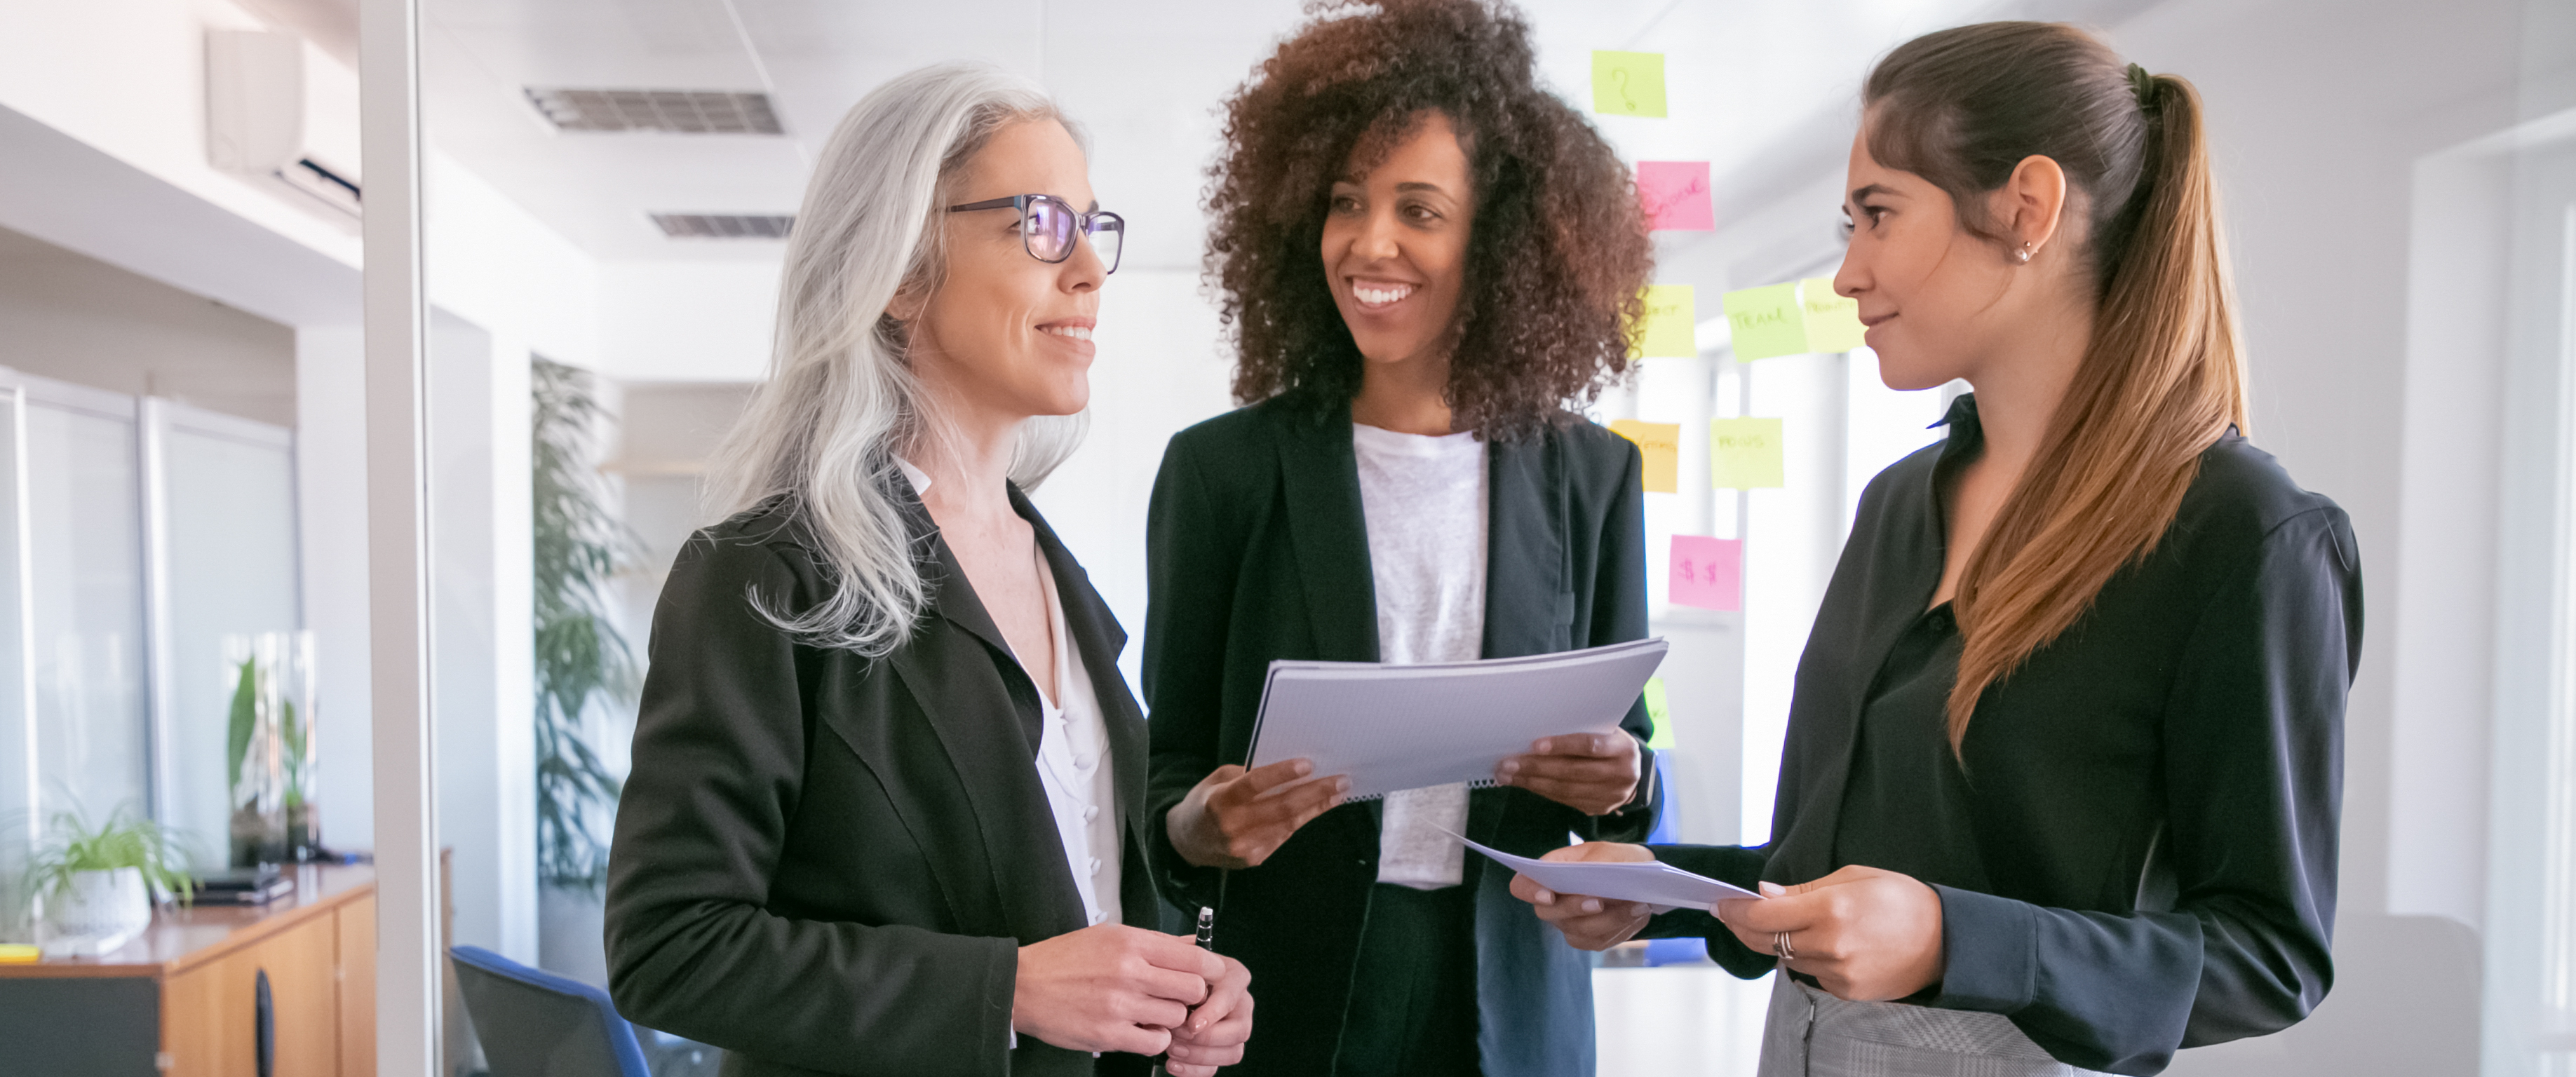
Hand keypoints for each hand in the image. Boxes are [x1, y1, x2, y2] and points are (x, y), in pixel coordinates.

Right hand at [1012, 924, 1220, 1055]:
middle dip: (1192, 996)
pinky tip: (1142, 1028)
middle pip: (1193, 989)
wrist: (1023, 986)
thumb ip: (1154, 942)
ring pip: (1177, 1017)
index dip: (1210, 970)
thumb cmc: (1064, 960)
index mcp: (1131, 943)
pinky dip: (1155, 1038)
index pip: (1195, 958)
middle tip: (1179, 997)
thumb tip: (1194, 945)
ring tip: (1153, 1012)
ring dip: (1171, 1018)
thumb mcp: (1109, 936)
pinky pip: (1155, 1042)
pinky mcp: (1109, 1034)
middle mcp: (1129, 971)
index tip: (1209, 976)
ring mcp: (1120, 1005)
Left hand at [1162, 953, 1252, 1075]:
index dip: (1212, 1014)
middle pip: (1239, 1030)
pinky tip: (1173, 1065)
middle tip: (1177, 1037)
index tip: (1191, 1025)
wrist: (1167, 986)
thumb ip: (1181, 971)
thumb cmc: (1173, 971)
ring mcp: (1235, 1029)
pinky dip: (1194, 1070)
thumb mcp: (1176, 963)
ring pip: (1233, 1053)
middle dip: (1207, 1039)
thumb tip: (1182, 996)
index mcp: (1234, 977)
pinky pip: (1217, 1068)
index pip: (1231, 998)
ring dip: (1200, 1056)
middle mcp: (1241, 1004)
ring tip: (1172, 1050)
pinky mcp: (1222, 1050)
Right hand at [1167, 758, 1349, 868]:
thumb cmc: (1205, 803)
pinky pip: (1284, 835)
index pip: (1254, 785)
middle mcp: (1232, 826)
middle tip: (1340, 780)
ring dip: (1317, 807)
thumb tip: (1286, 770)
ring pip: (1289, 823)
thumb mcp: (1217, 780)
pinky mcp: (1255, 858)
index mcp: (1219, 801)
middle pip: (1281, 807)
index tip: (1308, 764)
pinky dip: (1303, 819)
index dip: (1281, 774)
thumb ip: (1246, 776)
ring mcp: (1245, 846)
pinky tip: (1318, 807)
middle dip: (1315, 792)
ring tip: (1338, 792)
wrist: (1187, 843)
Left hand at [1496, 732, 1640, 815]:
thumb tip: (1538, 733)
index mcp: (1623, 749)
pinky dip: (1541, 791)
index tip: (1534, 745)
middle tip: (1508, 763)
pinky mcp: (1598, 809)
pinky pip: (1564, 801)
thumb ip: (1582, 732)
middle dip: (1536, 767)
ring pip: (1565, 790)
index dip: (1562, 745)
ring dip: (1532, 782)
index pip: (1590, 746)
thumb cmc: (1611, 744)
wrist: (1635, 774)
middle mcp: (1620, 775)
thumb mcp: (1606, 732)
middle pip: (1573, 772)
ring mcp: (1610, 796)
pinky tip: (1523, 784)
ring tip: (1507, 775)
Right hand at [1506, 842, 1656, 950]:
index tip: (1549, 896)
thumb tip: (1588, 880)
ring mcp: (1568, 923)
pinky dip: (1619, 929)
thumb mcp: (1608, 852)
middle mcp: (1552, 902)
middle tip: (1600, 901)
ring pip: (1578, 931)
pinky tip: (1637, 913)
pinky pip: (1597, 941)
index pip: (1522, 886)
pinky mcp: (1587, 939)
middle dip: (1575, 908)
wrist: (1640, 877)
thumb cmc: (1617, 859)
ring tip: (1636, 904)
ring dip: (1609, 919)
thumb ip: (1594, 863)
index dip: (1530, 892)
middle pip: (1549, 913)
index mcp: (1549, 872)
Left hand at [1714, 865, 1943, 1001]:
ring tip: (1774, 926)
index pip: (1764, 916)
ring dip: (1775, 942)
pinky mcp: (1846, 991)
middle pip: (1767, 941)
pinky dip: (1805, 958)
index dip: (1736, 910)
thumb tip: (1765, 894)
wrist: (1946, 941)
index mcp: (1831, 909)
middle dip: (1743, 927)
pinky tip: (1817, 944)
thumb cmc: (1902, 901)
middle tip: (1731, 915)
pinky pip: (1811, 973)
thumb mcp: (1853, 877)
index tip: (1721, 904)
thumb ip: (1804, 889)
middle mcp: (1831, 945)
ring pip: (1786, 959)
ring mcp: (1839, 973)